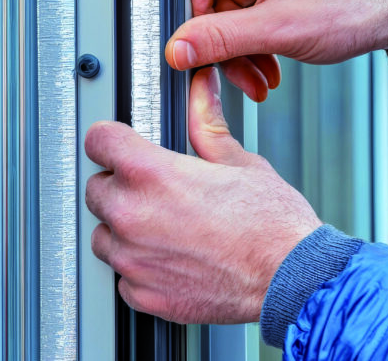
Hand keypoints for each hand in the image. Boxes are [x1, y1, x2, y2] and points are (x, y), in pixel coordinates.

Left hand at [84, 68, 322, 323]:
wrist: (291, 278)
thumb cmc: (272, 225)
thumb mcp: (239, 162)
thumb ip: (207, 124)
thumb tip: (202, 93)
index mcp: (152, 174)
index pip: (98, 141)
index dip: (111, 140)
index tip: (118, 146)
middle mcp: (133, 215)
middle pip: (96, 189)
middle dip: (121, 186)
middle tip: (157, 192)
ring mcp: (134, 259)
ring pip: (104, 235)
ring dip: (125, 229)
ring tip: (167, 228)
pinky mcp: (143, 293)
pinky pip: (122, 276)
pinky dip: (140, 268)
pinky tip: (171, 258)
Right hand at [167, 0, 387, 100]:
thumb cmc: (356, 10)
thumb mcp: (279, 31)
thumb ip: (221, 40)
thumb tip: (177, 48)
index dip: (197, 12)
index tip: (207, 45)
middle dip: (225, 39)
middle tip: (238, 71)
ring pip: (230, 6)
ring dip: (241, 47)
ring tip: (259, 77)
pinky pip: (249, 9)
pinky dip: (255, 40)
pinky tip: (269, 64)